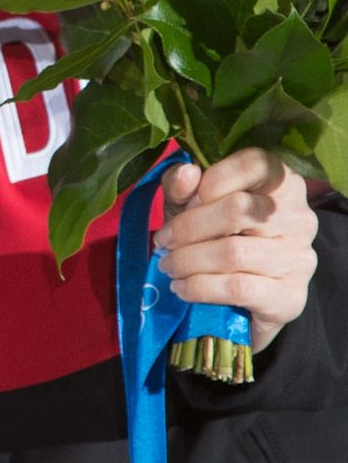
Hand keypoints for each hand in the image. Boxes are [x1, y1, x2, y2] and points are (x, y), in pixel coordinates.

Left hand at [157, 149, 317, 352]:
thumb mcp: (190, 204)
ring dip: (187, 261)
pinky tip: (182, 287)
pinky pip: (236, 288)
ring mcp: (298, 258)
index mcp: (283, 183)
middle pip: (239, 209)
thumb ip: (182, 185)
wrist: (241, 298)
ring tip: (168, 266)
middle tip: (163, 242)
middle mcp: (299, 217)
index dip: (212, 181)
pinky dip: (198, 287)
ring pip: (233, 252)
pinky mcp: (290, 296)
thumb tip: (186, 173)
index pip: (255, 164)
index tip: (186, 202)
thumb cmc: (212, 236)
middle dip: (188, 227)